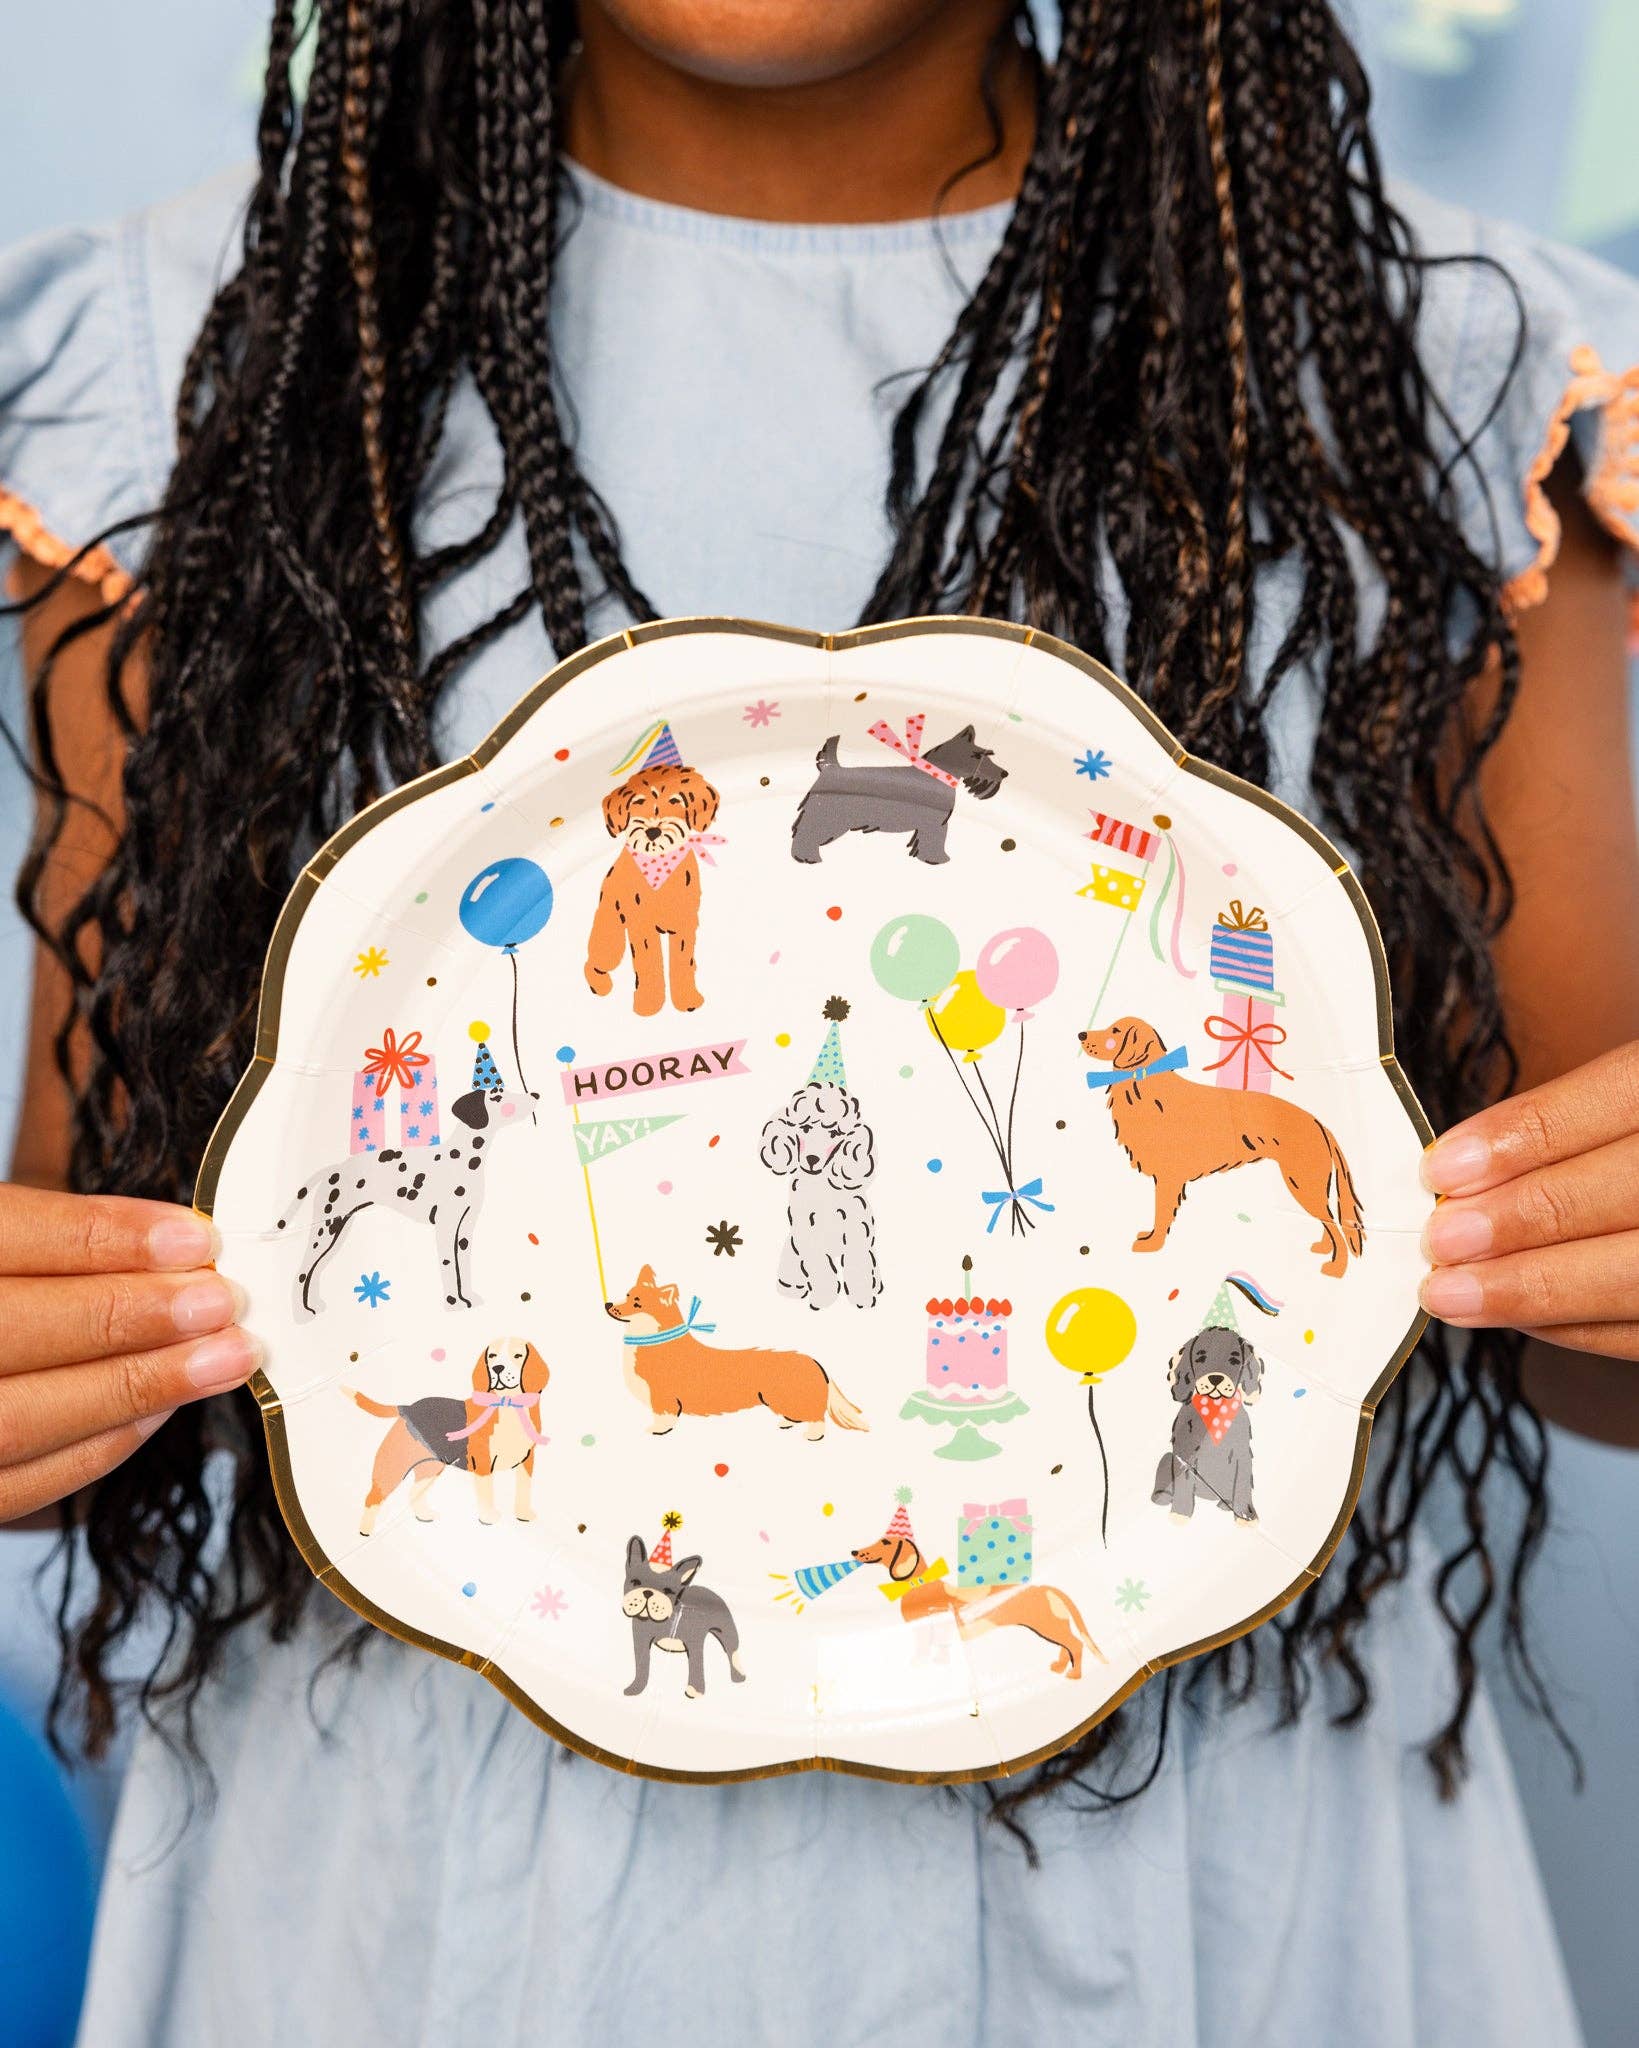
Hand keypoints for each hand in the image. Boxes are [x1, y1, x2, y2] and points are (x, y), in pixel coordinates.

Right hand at [0, 1184, 260, 1523]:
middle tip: (222, 1303)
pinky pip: (22, 1484)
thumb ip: (59, 1237)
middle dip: (129, 1316)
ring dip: (138, 1386)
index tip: (197, 1240)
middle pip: (12, 1329)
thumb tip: (176, 1245)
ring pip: (21, 1417)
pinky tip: (165, 1409)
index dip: (103, 1237)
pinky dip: (103, 1445)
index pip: (5, 1236)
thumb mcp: (2, 1241)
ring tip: (225, 1356)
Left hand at [1420, 1042, 1638, 1358]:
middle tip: (1440, 1242)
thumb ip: (1566, 1126)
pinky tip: (1521, 1317)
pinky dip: (1580, 1328)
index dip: (1527, 1136)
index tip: (1444, 1169)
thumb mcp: (1634, 1094)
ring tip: (1456, 1293)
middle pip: (1631, 1191)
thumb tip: (1458, 1177)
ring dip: (1538, 1290)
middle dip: (1524, 1222)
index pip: (1620, 1097)